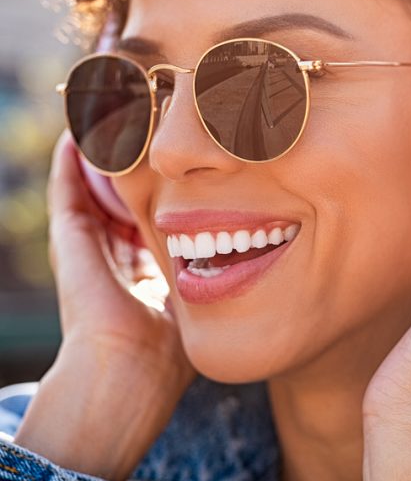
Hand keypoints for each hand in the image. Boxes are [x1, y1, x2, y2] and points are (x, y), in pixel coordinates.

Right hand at [14, 129, 197, 480]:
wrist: (132, 369)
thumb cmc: (176, 343)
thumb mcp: (208, 292)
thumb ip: (224, 269)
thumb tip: (272, 242)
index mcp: (149, 262)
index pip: (160, 210)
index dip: (174, 182)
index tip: (194, 151)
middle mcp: (118, 248)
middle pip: (125, 190)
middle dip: (139, 158)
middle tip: (153, 120)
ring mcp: (89, 243)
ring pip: (96, 183)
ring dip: (107, 151)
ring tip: (118, 112)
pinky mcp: (68, 239)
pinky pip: (68, 188)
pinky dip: (73, 160)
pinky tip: (83, 130)